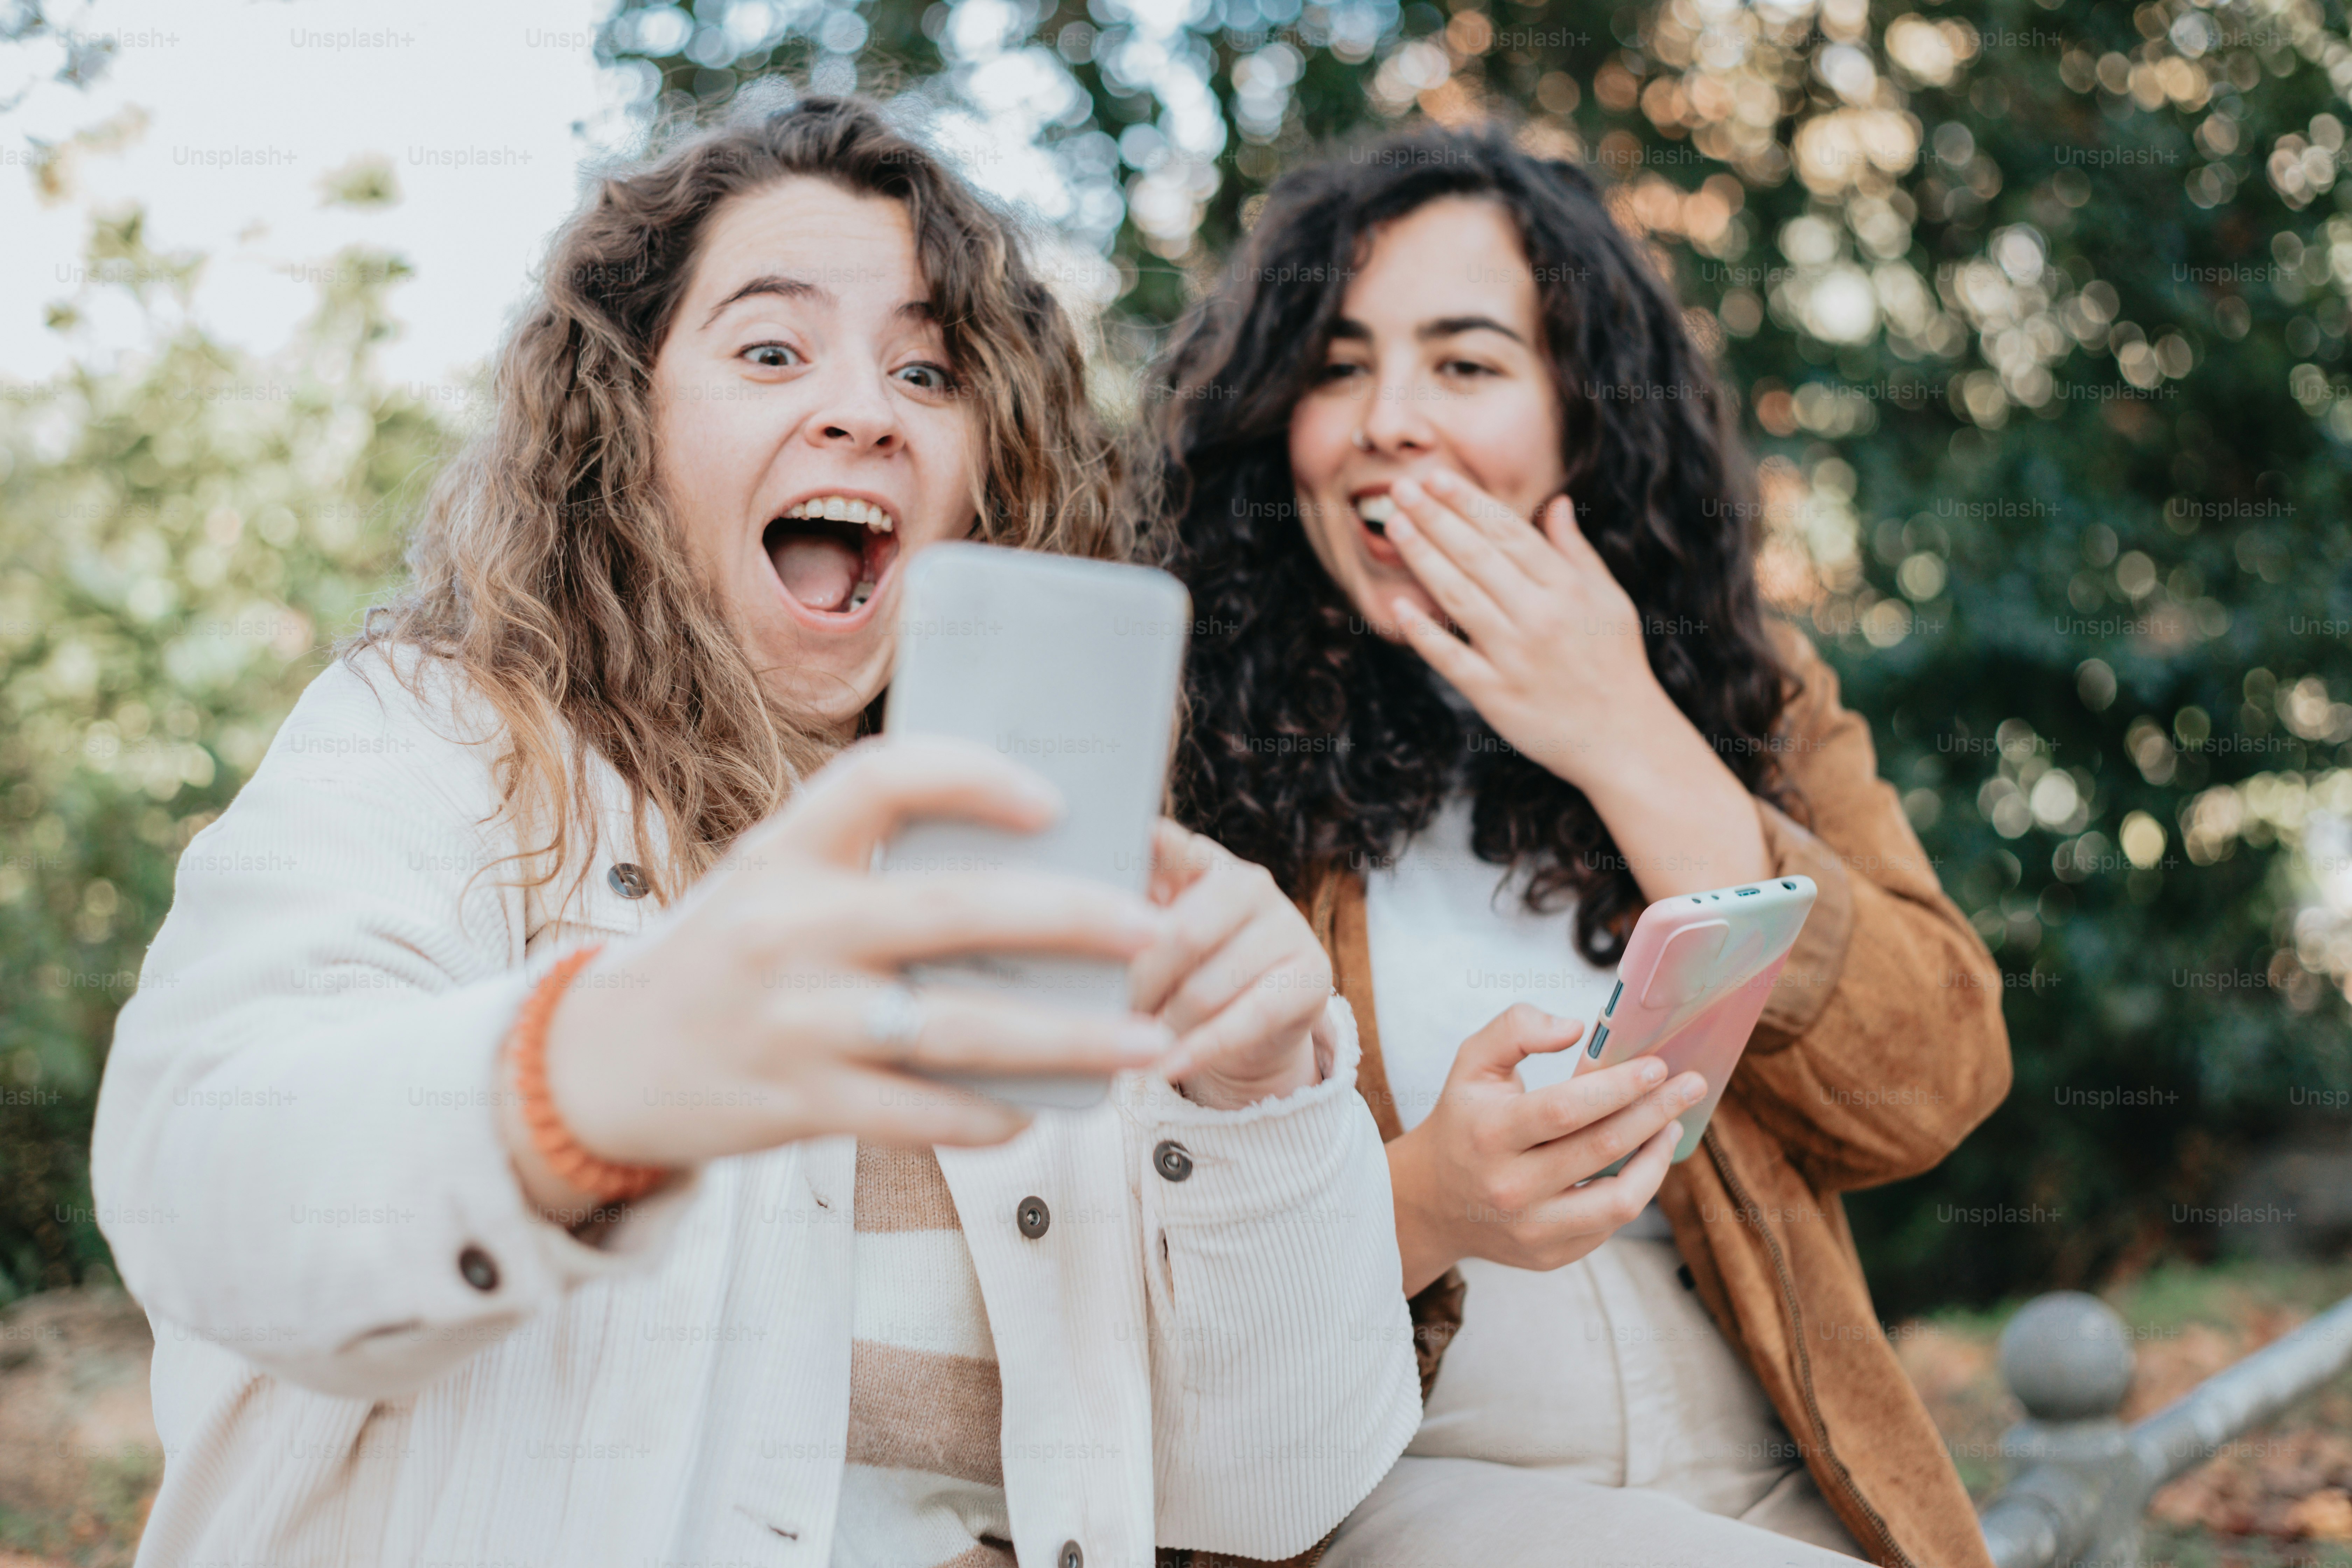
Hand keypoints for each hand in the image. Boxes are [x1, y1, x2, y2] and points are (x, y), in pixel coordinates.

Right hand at [507, 736, 1176, 1221]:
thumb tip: (1023, 861)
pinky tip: (1039, 1111)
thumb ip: (866, 866)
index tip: (1052, 798)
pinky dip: (990, 1115)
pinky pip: (922, 1116)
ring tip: (1147, 1043)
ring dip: (1067, 1040)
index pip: (884, 779)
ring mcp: (795, 1021)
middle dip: (1069, 919)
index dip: (973, 776)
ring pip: (960, 1030)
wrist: (597, 1063)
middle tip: (1150, 925)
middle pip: (954, 911)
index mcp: (784, 850)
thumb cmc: (722, 956)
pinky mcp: (798, 1103)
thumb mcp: (770, 881)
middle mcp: (789, 927)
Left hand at [1127, 820, 1327, 1109]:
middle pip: (1181, 935)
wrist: (1253, 1025)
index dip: (1141, 855)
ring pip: (1209, 987)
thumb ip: (1124, 917)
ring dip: (1162, 1026)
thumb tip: (1070, 919)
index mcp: (1204, 860)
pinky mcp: (1313, 977)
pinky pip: (1248, 1019)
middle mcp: (1251, 882)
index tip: (1102, 877)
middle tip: (1103, 1018)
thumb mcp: (1157, 937)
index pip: (1171, 847)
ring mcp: (1288, 927)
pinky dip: (1199, 1050)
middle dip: (1138, 985)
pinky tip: (1164, 1067)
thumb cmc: (1186, 973)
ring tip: (1131, 1045)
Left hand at [1381, 469, 1767, 898]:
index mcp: (1568, 589)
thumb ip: (1576, 551)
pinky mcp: (1495, 695)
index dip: (1469, 503)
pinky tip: (1397, 606)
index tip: (1438, 478)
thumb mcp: (1609, 600)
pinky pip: (1450, 658)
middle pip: (1476, 557)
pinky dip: (1423, 633)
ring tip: (1395, 528)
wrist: (1624, 739)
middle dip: (1435, 518)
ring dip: (1422, 559)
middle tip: (1401, 490)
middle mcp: (1539, 617)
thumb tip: (1556, 503)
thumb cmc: (1615, 663)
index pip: (1509, 534)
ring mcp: (1514, 656)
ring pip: (1458, 597)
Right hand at [1386, 1003, 1705, 1294]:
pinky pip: (1610, 1225)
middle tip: (1690, 1086)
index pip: (1565, 1109)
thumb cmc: (1463, 1119)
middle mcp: (1508, 1187)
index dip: (1618, 1087)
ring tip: (1671, 1127)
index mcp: (1488, 1134)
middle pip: (1601, 1150)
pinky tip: (1642, 1160)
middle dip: (1656, 1112)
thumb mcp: (1472, 1062)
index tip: (1658, 1066)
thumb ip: (1517, 1029)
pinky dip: (1635, 1189)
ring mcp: (1530, 1228)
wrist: (1430, 1201)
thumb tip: (1575, 1029)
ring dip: (1657, 1160)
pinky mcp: (1549, 1255)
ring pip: (1619, 1201)